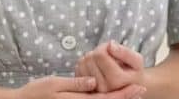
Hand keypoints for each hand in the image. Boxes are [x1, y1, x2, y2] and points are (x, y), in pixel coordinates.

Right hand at [7, 74, 145, 98]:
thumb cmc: (36, 92)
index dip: (124, 94)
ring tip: (132, 92)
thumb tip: (93, 82)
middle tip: (142, 89)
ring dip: (117, 98)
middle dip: (126, 97)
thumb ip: (74, 84)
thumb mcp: (53, 84)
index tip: (139, 87)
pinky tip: (111, 94)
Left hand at [74, 41, 145, 94]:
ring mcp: (93, 90)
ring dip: (91, 57)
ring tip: (103, 62)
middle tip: (108, 55)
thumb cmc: (133, 72)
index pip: (100, 55)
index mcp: (116, 80)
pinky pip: (78, 68)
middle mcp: (103, 88)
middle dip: (98, 51)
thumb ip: (125, 52)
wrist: (130, 88)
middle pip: (90, 58)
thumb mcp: (137, 61)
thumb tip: (110, 45)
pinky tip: (96, 67)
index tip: (112, 49)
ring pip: (82, 62)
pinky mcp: (85, 89)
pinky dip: (85, 63)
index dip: (105, 46)